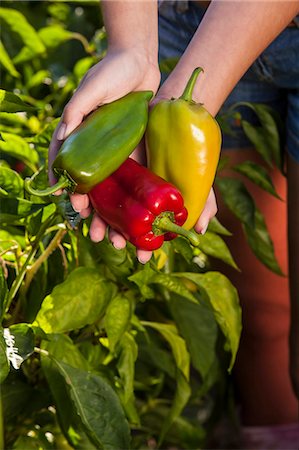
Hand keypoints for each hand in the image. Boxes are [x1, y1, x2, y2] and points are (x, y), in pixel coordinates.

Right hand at [48, 49, 159, 261]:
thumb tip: (63, 134)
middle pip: (92, 188)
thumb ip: (78, 109)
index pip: (68, 168)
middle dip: (93, 213)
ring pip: (113, 191)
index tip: (71, 206)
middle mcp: (96, 150)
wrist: (141, 63)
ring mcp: (116, 154)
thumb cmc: (111, 71)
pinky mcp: (136, 153)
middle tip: (95, 234)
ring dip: (114, 216)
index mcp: (79, 137)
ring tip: (118, 240)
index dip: (67, 189)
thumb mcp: (91, 88)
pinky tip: (137, 220)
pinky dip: (134, 202)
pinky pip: (134, 180)